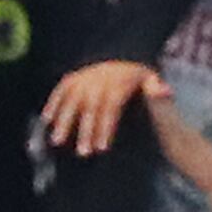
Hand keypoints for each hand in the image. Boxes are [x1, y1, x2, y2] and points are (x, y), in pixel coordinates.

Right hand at [42, 60, 170, 158]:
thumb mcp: (151, 78)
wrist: (119, 57)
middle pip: (90, 108)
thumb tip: (165, 92)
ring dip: (63, 121)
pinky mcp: (73, 77)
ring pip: (71, 100)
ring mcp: (84, 78)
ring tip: (57, 142)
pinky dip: (52, 103)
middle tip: (83, 154)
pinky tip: (46, 120)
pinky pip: (60, 90)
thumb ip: (157, 88)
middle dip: (85, 132)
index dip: (105, 128)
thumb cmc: (137, 77)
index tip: (102, 148)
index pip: (110, 108)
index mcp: (118, 83)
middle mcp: (98, 80)